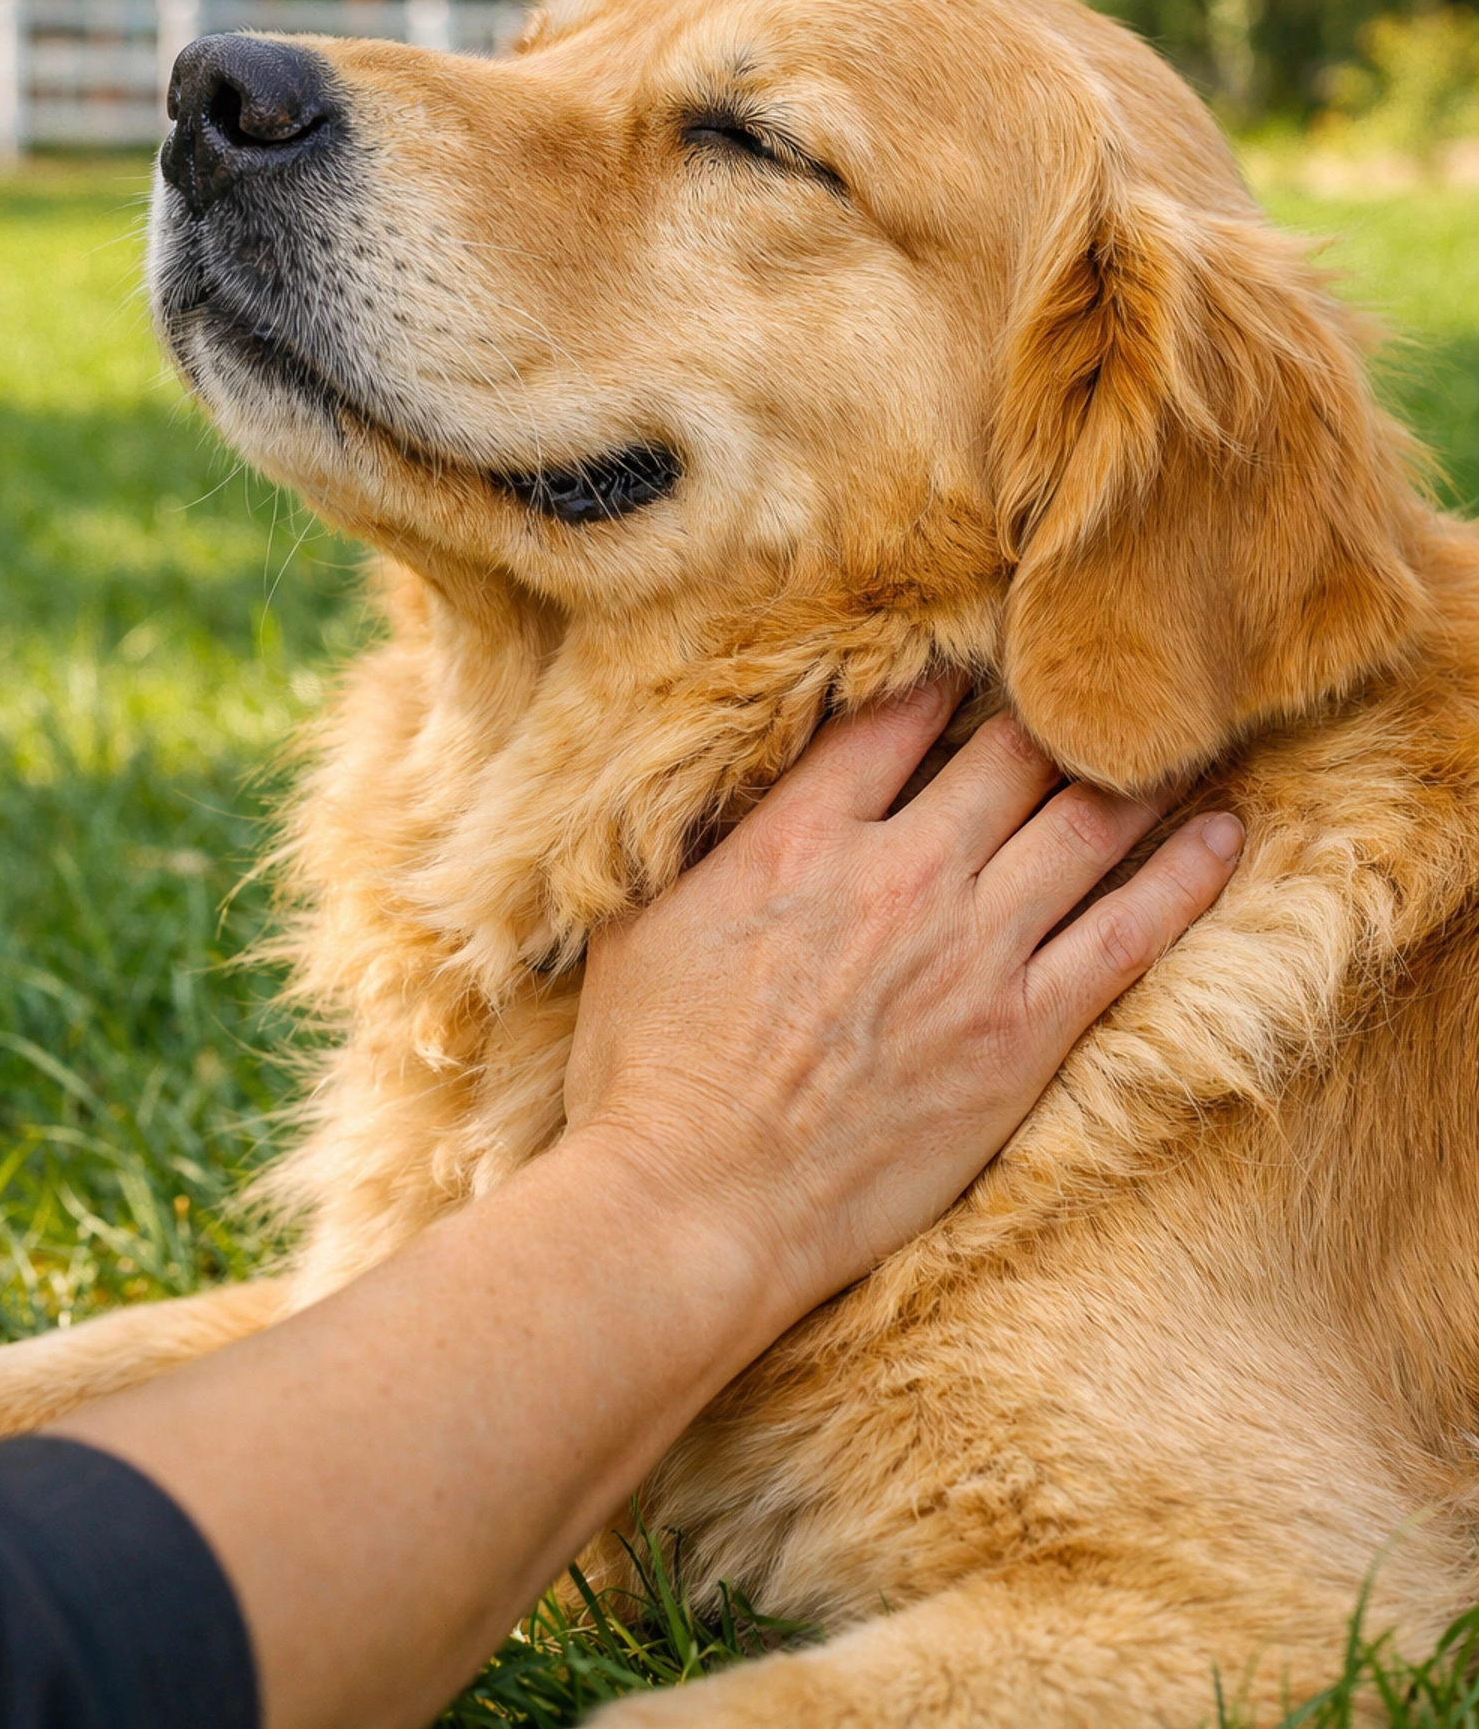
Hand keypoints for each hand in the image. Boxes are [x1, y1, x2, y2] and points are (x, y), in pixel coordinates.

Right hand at [566, 680, 1241, 1326]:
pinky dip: (1189, 873)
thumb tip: (741, 783)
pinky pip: (1133, 931)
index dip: (947, 680)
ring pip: (1085, 821)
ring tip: (1182, 734)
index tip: (977, 667)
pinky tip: (1227, 829)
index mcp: (802, 835)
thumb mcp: (646, 921)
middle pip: (1010, 751)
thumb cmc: (649, 1076)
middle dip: (1056, 709)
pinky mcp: (1025, 1033)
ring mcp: (973, 950)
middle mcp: (901, 872)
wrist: (695, 1206)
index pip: (900, 717)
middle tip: (1096, 689)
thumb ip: (708, 838)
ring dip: (1139, 769)